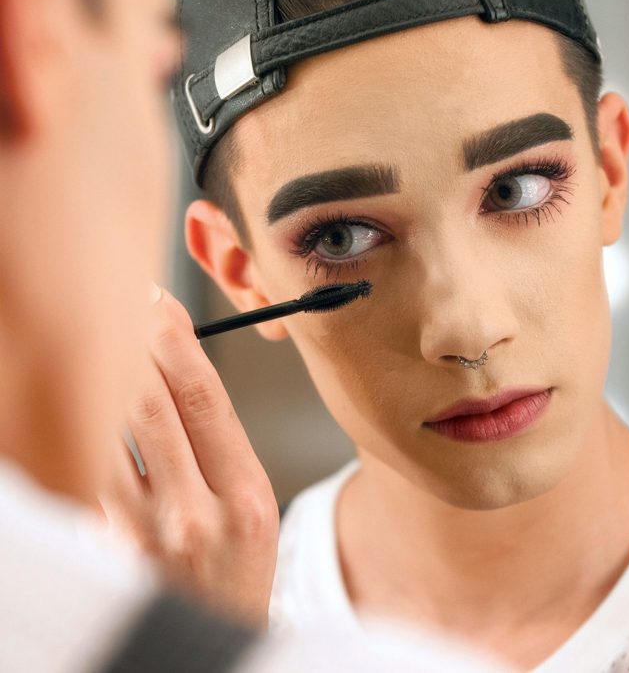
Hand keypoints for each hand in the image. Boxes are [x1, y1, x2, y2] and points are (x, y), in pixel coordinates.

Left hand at [100, 287, 278, 627]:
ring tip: (87, 335)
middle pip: (148, 403)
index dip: (176, 338)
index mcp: (247, 499)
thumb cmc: (234, 572)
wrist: (209, 651)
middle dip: (126, 338)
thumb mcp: (253, 506)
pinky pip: (77, 472)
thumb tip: (174, 365)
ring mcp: (140, 538)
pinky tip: (69, 399)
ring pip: (99, 431)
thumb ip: (217, 444)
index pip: (205, 397)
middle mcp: (195, 517)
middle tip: (114, 297)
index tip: (157, 298)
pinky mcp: (98, 551)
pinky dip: (70, 425)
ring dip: (90, 374)